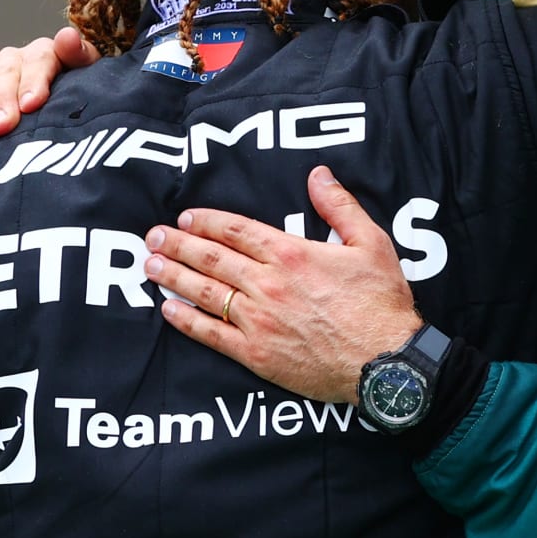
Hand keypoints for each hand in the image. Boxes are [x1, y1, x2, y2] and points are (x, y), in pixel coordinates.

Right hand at [0, 26, 98, 144]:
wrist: (59, 120)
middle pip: (3, 75)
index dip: (34, 81)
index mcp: (43, 54)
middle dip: (1, 101)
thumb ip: (80, 57)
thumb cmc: (76, 100)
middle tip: (2, 127)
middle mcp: (11, 63)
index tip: (32, 105)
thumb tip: (67, 36)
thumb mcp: (88, 79)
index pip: (38, 60)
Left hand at [150, 166, 422, 403]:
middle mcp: (268, 283)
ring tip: (150, 266)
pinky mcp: (257, 354)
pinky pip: (212, 335)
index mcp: (291, 253)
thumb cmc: (382, 303)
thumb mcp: (371, 243)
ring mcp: (259, 320)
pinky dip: (187, 322)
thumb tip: (318, 175)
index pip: (237, 230)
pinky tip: (169, 311)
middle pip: (212, 258)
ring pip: (206, 292)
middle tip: (153, 236)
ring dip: (174, 277)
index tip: (186, 216)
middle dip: (178, 244)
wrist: (385, 362)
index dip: (208, 221)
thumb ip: (340, 206)